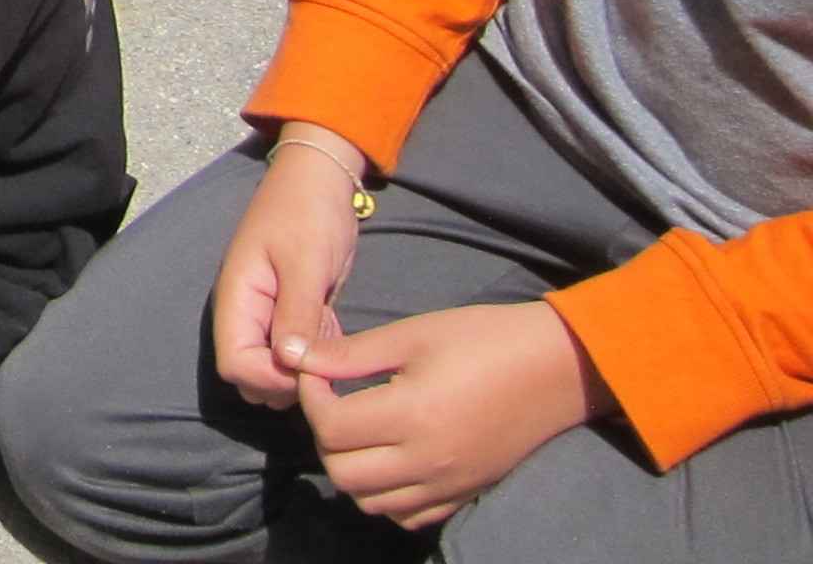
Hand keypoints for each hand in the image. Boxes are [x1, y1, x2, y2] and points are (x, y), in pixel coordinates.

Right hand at [210, 130, 367, 410]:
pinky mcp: (287, 316)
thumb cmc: (308, 214)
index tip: (312, 369)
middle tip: (327, 362)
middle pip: (250, 376)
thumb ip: (296, 312)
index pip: (234, 365)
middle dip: (287, 382)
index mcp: (237, 299)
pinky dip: (315, 357)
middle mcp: (245, 315)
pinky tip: (336, 333)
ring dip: (303, 371)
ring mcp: (265, 317)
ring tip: (333, 345)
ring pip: (273, 371)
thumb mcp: (306, 262)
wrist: (320, 181)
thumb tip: (288, 364)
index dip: (270, 379)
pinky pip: (295, 356)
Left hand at [297, 302, 608, 533]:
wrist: (556, 369)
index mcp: (411, 417)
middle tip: (333, 400)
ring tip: (358, 428)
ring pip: (370, 502)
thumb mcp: (413, 334)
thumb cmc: (483, 339)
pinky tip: (387, 457)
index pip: (330, 428)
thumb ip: (351, 354)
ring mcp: (448, 485)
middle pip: (342, 473)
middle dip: (323, 436)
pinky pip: (407, 515)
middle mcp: (427, 462)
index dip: (309, 397)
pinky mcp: (465, 495)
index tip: (316, 371)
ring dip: (350, 469)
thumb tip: (294, 356)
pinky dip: (385, 495)